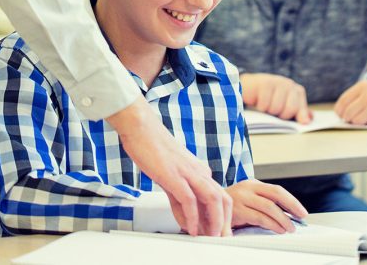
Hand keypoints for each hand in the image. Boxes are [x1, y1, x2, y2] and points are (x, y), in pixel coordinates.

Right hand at [107, 100, 232, 236]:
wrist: (142, 128)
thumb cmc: (153, 149)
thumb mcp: (170, 177)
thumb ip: (179, 198)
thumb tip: (185, 218)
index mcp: (201, 171)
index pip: (220, 197)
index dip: (222, 217)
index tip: (217, 231)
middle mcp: (200, 172)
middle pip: (223, 199)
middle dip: (224, 222)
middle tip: (219, 238)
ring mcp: (188, 173)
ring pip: (213, 200)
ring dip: (213, 222)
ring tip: (209, 237)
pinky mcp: (174, 175)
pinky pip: (189, 200)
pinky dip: (192, 217)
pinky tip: (190, 228)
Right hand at [226, 180, 306, 233]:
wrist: (206, 208)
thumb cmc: (230, 207)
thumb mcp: (247, 199)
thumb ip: (262, 202)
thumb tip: (286, 215)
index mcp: (253, 184)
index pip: (277, 190)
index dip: (292, 201)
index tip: (301, 211)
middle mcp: (248, 188)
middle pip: (276, 194)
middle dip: (292, 205)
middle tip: (301, 216)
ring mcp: (242, 197)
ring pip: (269, 206)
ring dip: (283, 219)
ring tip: (290, 228)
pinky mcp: (237, 210)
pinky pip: (259, 217)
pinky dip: (272, 224)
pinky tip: (278, 229)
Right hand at [242, 73, 311, 123]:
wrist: (250, 86)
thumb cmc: (269, 99)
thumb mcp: (285, 106)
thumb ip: (298, 113)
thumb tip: (309, 120)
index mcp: (297, 91)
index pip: (301, 109)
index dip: (297, 117)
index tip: (296, 121)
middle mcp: (289, 85)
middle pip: (290, 109)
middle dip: (281, 115)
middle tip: (275, 112)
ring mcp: (277, 82)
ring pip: (276, 108)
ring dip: (269, 111)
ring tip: (267, 106)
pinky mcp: (265, 83)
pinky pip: (265, 104)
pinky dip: (261, 107)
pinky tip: (259, 102)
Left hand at [335, 81, 366, 124]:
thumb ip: (355, 98)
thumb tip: (341, 115)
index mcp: (363, 86)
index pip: (343, 102)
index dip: (339, 111)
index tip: (341, 114)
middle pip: (348, 113)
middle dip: (348, 118)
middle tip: (353, 118)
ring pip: (356, 121)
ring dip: (358, 122)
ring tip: (366, 117)